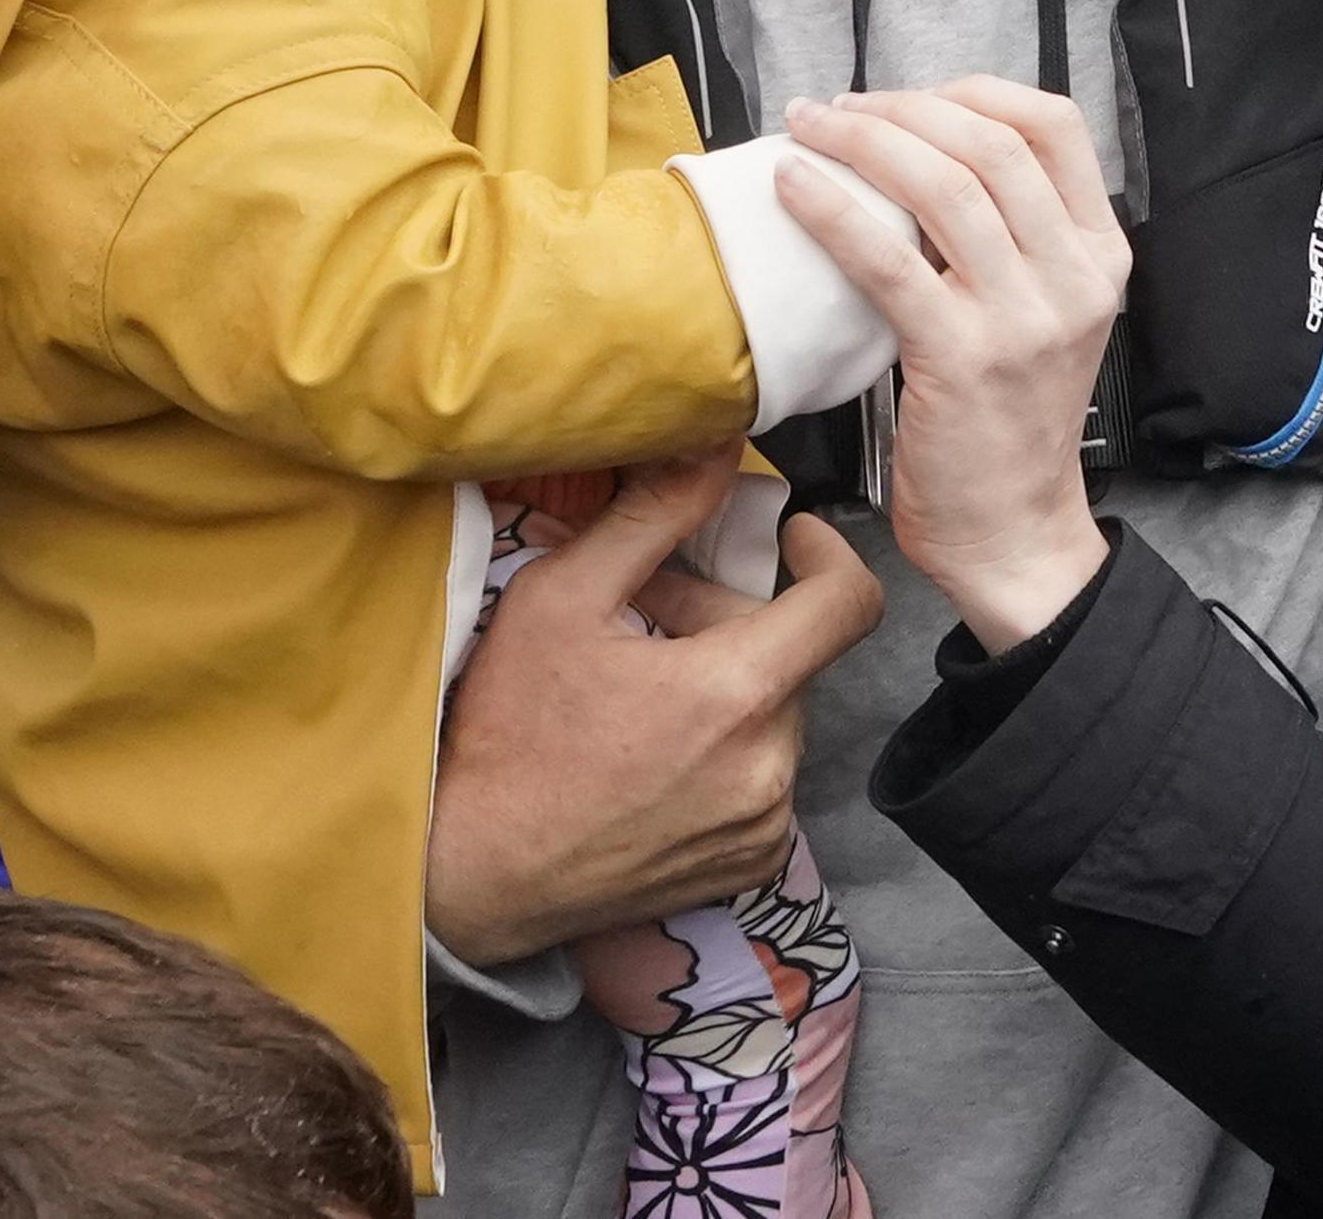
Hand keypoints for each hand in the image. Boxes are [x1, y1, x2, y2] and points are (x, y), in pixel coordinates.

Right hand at [426, 451, 881, 967]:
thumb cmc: (509, 733)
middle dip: (724, 624)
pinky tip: (650, 756)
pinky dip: (723, 754)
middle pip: (787, 655)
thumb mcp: (564, 597)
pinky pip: (762, 778)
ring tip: (639, 693)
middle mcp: (770, 764)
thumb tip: (715, 449)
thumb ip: (653, 516)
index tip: (792, 538)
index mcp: (737, 692)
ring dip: (724, 689)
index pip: (848, 603)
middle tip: (643, 619)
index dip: (830, 554)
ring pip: (772, 716)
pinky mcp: (749, 864)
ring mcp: (764, 824)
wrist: (474, 872)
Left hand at [775, 79, 1126, 651]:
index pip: (1055, 126)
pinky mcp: (962, 358)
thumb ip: (1011, 239)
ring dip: (862, 142)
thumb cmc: (1010, 423)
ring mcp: (1023, 318)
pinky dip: (833, 210)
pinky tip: (793, 187)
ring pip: (944, 186)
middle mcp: (1075, 276)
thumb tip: (915, 157)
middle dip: (901, 108)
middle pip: (990, 143)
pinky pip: (888, 260)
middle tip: (836, 108)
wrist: (1015, 533)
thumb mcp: (1044, 314)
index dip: (972, 91)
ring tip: (807, 128)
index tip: (908, 96)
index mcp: (1101, 254)